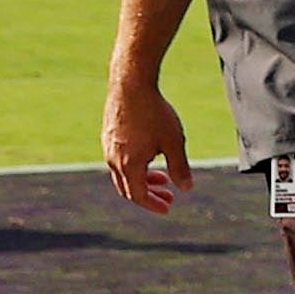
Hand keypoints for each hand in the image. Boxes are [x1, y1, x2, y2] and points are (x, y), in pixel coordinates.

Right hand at [104, 75, 191, 214]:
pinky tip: (151, 155)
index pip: (138, 195)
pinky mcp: (107, 136)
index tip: (167, 208)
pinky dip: (134, 166)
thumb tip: (186, 188)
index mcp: (128, 165)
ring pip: (122, 174)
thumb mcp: (173, 142)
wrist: (130, 85)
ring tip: (163, 176)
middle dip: (149, 195)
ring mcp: (107, 148)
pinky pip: (118, 160)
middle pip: (128, 188)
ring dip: (142, 179)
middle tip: (168, 196)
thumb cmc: (154, 113)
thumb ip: (180, 167)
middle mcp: (113, 160)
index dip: (153, 205)